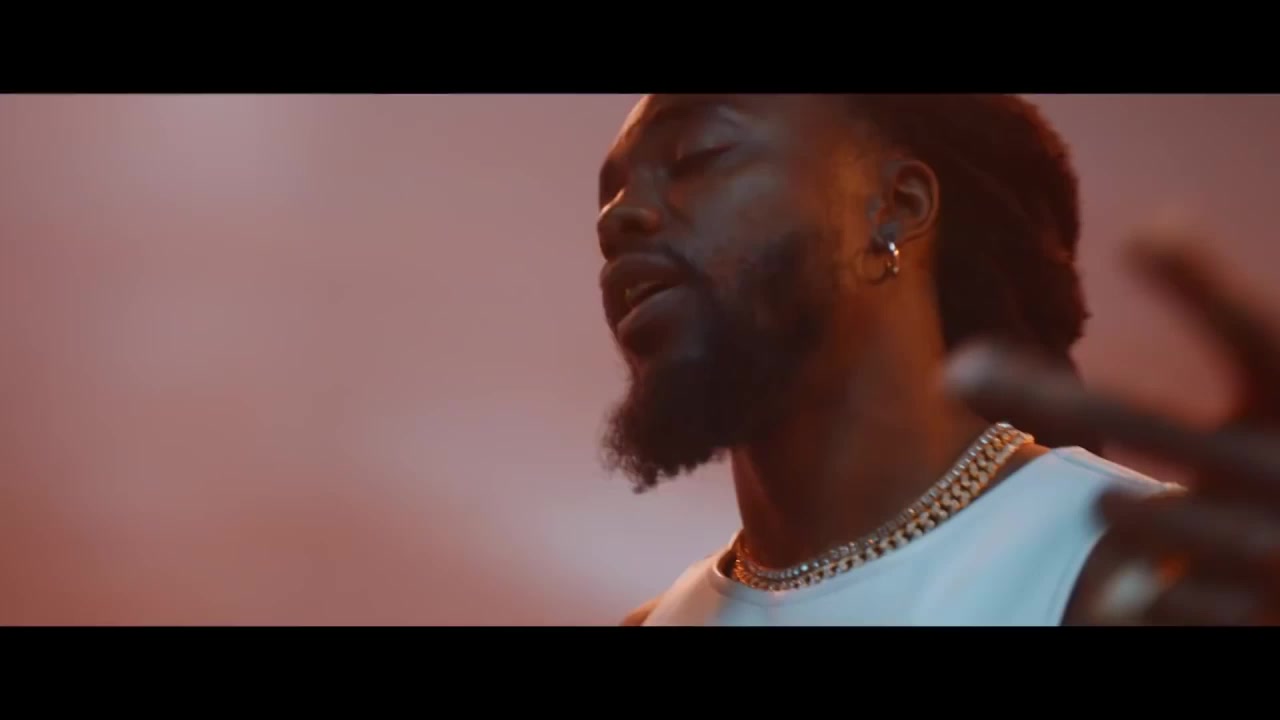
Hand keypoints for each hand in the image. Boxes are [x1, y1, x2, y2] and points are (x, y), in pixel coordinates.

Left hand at [945, 236, 1279, 624]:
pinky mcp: (1255, 616)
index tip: (1142, 231)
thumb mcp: (1266, 400)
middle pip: (1148, 422)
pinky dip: (1129, 590)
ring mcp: (1274, 546)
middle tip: (953, 368)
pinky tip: (1138, 588)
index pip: (1253, 334)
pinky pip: (1144, 599)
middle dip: (1041, 396)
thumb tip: (1154, 225)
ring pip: (1126, 515)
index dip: (1203, 286)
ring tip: (1118, 505)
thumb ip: (1219, 326)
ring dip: (1110, 507)